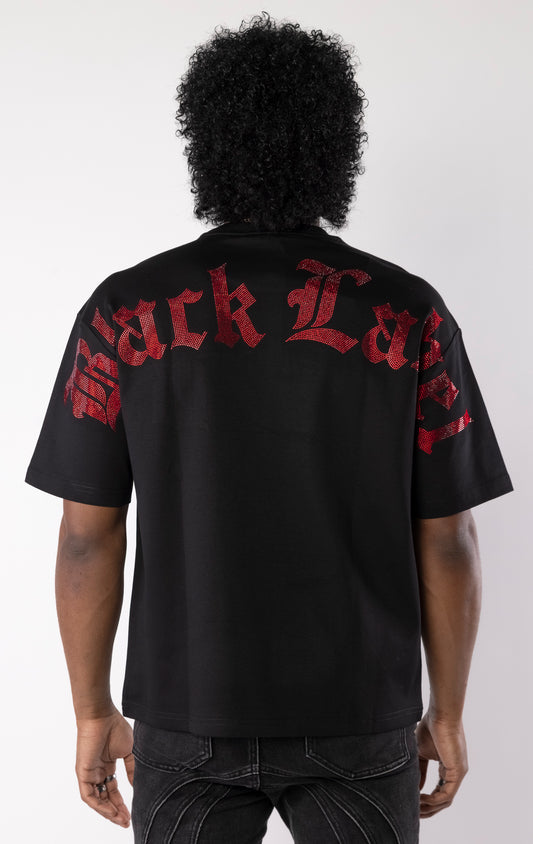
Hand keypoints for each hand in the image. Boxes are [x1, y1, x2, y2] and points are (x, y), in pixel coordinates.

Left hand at [75, 704, 134, 827]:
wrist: (102, 716)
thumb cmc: (115, 727)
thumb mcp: (129, 751)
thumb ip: (132, 769)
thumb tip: (136, 786)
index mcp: (107, 766)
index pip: (113, 790)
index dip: (122, 803)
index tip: (131, 814)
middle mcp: (97, 772)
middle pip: (106, 798)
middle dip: (116, 812)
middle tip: (126, 821)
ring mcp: (89, 773)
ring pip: (97, 800)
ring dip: (108, 812)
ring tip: (120, 819)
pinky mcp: (83, 773)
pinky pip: (89, 796)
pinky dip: (99, 805)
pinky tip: (110, 812)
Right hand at [416, 712, 468, 817]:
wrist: (441, 714)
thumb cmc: (431, 727)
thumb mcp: (421, 752)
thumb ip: (419, 771)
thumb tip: (417, 788)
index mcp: (448, 768)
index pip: (439, 791)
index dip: (427, 800)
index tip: (413, 804)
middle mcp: (456, 773)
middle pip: (443, 800)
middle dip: (428, 809)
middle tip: (414, 814)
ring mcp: (458, 773)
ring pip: (445, 800)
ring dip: (430, 807)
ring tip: (416, 809)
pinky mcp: (458, 772)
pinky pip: (447, 794)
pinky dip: (434, 800)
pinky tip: (421, 799)